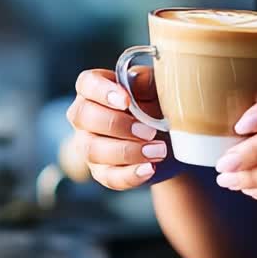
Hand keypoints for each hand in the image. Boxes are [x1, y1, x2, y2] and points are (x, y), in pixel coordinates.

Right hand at [67, 67, 169, 189]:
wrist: (173, 140)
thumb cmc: (158, 105)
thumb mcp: (158, 88)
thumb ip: (146, 80)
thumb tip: (135, 80)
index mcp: (95, 89)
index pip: (86, 83)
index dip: (102, 91)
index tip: (127, 101)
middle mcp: (85, 117)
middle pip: (83, 117)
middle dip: (117, 124)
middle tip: (150, 130)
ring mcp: (89, 146)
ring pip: (92, 150)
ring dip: (127, 151)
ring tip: (158, 150)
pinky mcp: (102, 172)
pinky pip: (109, 177)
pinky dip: (130, 175)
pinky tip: (149, 168)